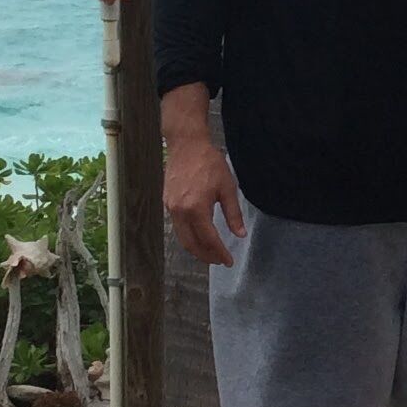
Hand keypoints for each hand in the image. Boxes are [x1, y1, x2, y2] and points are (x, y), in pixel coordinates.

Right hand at [165, 133, 244, 266]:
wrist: (187, 145)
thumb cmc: (209, 163)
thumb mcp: (228, 188)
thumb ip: (233, 214)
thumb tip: (240, 234)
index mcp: (196, 209)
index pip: (209, 239)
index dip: (220, 253)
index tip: (229, 261)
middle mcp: (180, 211)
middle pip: (191, 244)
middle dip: (206, 256)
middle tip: (219, 261)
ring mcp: (170, 207)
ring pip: (182, 238)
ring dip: (196, 248)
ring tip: (210, 253)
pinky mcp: (167, 202)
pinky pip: (177, 227)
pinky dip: (188, 236)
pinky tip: (199, 236)